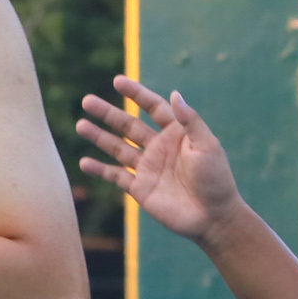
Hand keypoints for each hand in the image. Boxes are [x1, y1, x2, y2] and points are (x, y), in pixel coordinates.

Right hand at [75, 76, 248, 249]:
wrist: (214, 217)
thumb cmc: (216, 179)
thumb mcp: (208, 145)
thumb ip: (190, 120)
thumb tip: (175, 93)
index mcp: (176, 134)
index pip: (153, 107)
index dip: (136, 94)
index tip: (118, 81)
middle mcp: (159, 148)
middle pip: (128, 125)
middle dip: (107, 113)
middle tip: (87, 101)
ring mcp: (148, 168)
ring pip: (117, 148)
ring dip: (99, 137)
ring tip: (80, 125)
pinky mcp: (140, 189)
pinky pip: (116, 176)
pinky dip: (100, 170)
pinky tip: (84, 162)